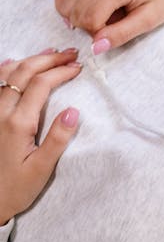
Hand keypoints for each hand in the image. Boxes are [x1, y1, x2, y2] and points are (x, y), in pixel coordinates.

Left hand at [0, 49, 82, 224]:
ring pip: (7, 75)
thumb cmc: (15, 188)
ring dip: (29, 60)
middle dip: (47, 59)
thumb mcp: (42, 168)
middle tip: (70, 54)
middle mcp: (1, 113)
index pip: (41, 85)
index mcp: (18, 123)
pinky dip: (6, 69)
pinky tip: (14, 63)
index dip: (60, 71)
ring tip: (49, 53)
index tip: (79, 68)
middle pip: (23, 73)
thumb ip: (58, 139)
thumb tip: (74, 112)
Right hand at [54, 0, 163, 54]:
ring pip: (66, 3)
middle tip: (114, 23)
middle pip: (75, 13)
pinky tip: (86, 8)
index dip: (100, 34)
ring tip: (107, 13)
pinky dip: (68, 2)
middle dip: (90, 26)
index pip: (90, 21)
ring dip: (81, 15)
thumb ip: (122, 34)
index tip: (117, 31)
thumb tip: (96, 47)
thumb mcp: (151, 19)